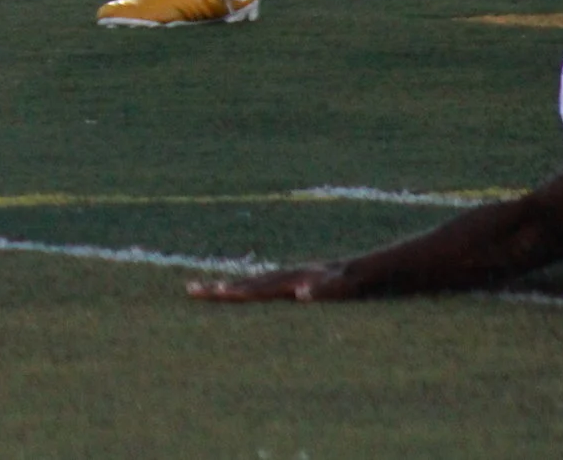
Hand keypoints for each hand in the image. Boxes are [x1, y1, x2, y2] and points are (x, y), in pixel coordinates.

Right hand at [186, 264, 359, 303]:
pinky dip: (252, 290)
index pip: (256, 288)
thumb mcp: (344, 287)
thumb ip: (323, 290)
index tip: (211, 291)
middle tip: (190, 290)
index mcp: (292, 280)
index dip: (233, 291)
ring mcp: (292, 278)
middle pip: (247, 283)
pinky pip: (268, 287)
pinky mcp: (301, 282)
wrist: (372, 268)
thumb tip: (300, 294)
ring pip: (255, 283)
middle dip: (218, 288)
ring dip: (232, 288)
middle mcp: (287, 277)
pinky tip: (248, 292)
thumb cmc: (359, 283)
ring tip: (211, 289)